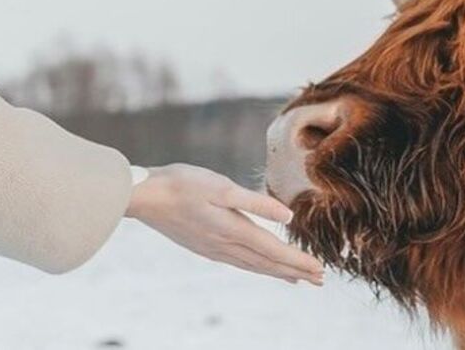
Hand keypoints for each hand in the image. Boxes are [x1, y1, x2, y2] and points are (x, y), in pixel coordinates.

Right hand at [125, 163, 324, 284]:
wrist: (143, 196)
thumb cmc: (182, 184)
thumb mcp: (221, 187)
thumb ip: (256, 202)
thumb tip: (288, 216)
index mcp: (234, 230)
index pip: (275, 250)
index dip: (299, 260)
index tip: (320, 269)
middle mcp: (226, 245)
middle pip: (268, 264)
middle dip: (295, 272)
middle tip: (319, 280)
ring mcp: (214, 249)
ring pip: (254, 266)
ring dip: (278, 272)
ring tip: (297, 279)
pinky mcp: (204, 246)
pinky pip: (239, 263)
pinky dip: (257, 268)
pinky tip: (259, 266)